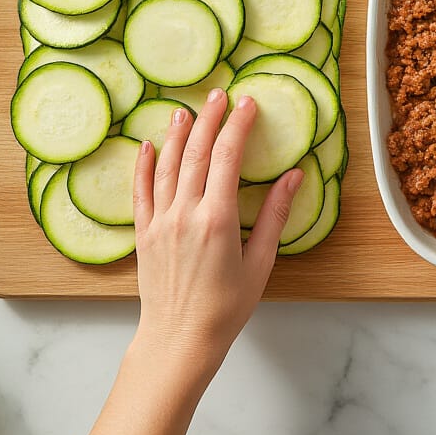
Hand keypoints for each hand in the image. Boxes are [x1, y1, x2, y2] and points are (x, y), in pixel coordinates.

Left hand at [132, 88, 300, 374]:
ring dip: (179, 134)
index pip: (228, 158)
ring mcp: (160, 222)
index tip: (247, 104)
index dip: (238, 126)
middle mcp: (185, 214)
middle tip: (220, 95)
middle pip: (197, 153)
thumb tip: (294, 177)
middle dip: (210, 120)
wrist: (179, 339)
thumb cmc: (225, 308)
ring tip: (187, 110)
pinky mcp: (144, 234)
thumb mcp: (260, 263)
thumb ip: (274, 215)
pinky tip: (148, 146)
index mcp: (218, 220)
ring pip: (168, 166)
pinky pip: (141, 191)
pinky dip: (144, 165)